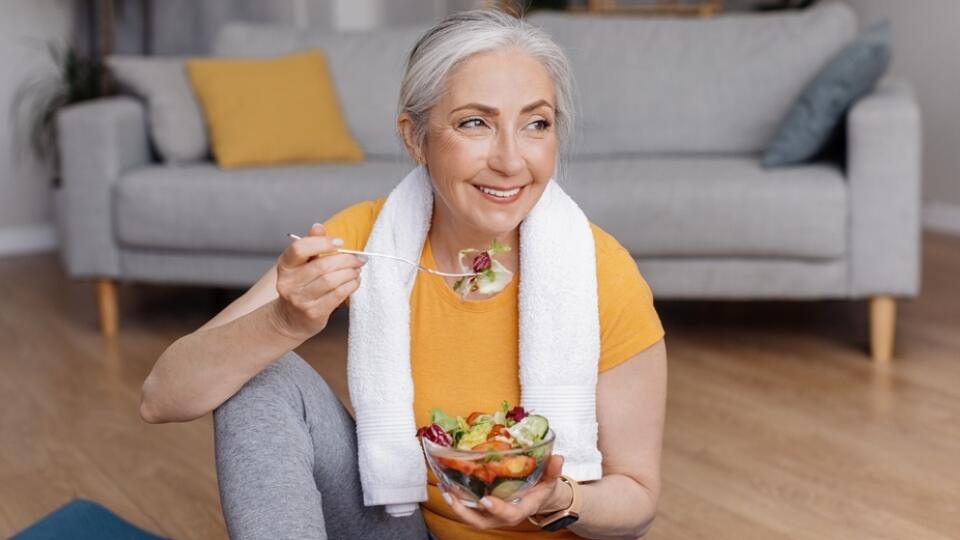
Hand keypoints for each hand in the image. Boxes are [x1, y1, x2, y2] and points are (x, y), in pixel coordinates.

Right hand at [270, 223, 364, 340]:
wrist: (291, 318)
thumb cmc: (301, 285)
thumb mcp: (302, 264)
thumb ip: (311, 244)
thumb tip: (318, 226)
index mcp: (285, 266)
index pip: (299, 249)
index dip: (322, 243)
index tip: (340, 242)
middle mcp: (289, 283)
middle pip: (321, 266)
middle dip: (346, 260)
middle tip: (359, 258)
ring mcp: (300, 300)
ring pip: (331, 281)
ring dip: (350, 273)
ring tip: (357, 270)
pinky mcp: (313, 313)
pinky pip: (337, 295)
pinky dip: (350, 286)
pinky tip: (354, 281)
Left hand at [441, 455, 569, 530]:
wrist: (538, 497)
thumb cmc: (542, 488)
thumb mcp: (551, 480)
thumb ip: (553, 471)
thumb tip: (558, 458)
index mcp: (521, 509)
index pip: (509, 514)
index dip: (497, 509)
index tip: (486, 500)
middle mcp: (503, 515)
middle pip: (482, 521)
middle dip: (465, 512)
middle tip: (451, 496)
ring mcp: (492, 514)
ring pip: (471, 516)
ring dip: (456, 505)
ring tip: (444, 489)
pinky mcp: (484, 508)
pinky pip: (468, 508)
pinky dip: (457, 499)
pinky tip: (446, 485)